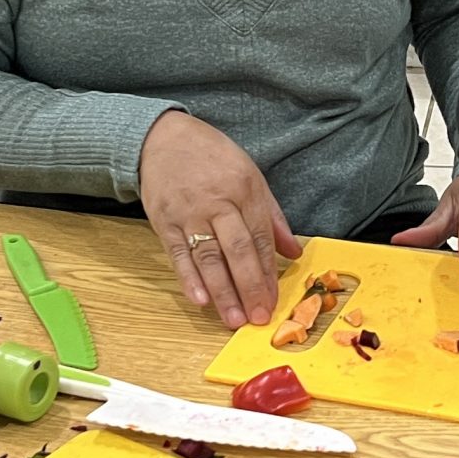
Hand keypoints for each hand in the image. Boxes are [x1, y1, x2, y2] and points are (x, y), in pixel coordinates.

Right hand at [137, 111, 301, 327]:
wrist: (164, 138)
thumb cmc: (212, 157)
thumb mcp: (250, 176)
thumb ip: (272, 217)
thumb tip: (294, 251)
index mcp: (245, 190)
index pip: (260, 239)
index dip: (268, 273)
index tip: (274, 300)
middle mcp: (217, 203)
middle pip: (237, 251)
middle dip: (250, 287)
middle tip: (258, 317)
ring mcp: (189, 214)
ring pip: (208, 258)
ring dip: (222, 292)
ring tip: (233, 319)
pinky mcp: (164, 222)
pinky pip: (178, 255)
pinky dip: (189, 279)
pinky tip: (201, 300)